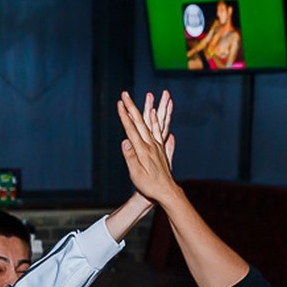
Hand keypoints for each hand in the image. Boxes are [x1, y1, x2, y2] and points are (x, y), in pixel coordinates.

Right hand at [118, 90, 179, 204]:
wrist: (167, 192)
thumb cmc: (149, 186)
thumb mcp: (136, 174)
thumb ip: (130, 157)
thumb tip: (125, 141)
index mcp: (143, 150)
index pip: (131, 129)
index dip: (124, 115)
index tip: (119, 103)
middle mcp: (151, 145)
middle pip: (140, 122)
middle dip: (131, 107)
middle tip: (125, 94)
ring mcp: (157, 146)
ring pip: (150, 123)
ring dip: (145, 109)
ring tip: (145, 96)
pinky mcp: (160, 149)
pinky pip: (158, 130)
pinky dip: (156, 120)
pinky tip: (154, 114)